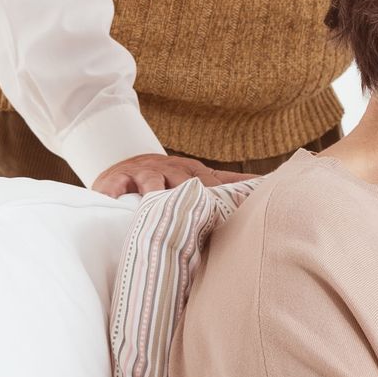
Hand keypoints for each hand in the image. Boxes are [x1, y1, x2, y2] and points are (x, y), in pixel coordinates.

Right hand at [90, 154, 253, 197]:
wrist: (127, 162)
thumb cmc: (168, 176)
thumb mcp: (198, 175)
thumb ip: (227, 181)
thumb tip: (265, 182)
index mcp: (193, 171)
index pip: (211, 183)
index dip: (221, 196)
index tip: (233, 210)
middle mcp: (170, 169)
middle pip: (183, 182)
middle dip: (192, 197)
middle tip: (200, 214)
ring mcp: (143, 173)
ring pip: (152, 181)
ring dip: (157, 193)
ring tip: (160, 205)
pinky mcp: (116, 179)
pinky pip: (113, 187)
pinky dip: (112, 195)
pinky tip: (114, 203)